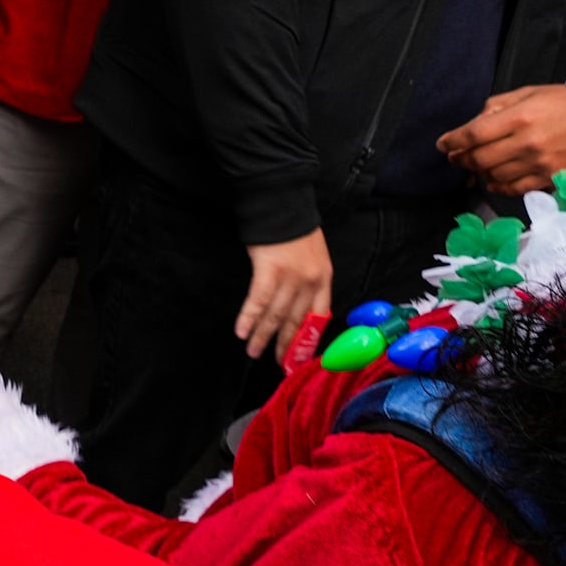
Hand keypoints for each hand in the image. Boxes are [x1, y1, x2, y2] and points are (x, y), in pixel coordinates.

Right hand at [236, 230, 330, 358]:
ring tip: (253, 351)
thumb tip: (297, 305)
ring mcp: (290, 277)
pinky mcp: (269, 270)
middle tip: (275, 363)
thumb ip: (309, 279)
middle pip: (296, 321)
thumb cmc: (294, 227)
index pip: (318, 317)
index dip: (307, 339)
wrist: (282, 202)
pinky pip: (258, 301)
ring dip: (262, 336)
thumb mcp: (314, 255)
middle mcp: (310, 281)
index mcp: (324, 278)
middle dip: (284, 345)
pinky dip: (249, 318)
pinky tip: (241, 331)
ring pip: (276, 315)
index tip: (298, 356)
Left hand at [437, 82, 565, 195]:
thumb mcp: (526, 94)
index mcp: (519, 117)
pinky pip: (514, 189)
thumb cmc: (560, 103)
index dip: (453, 141)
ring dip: (478, 172)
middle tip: (456, 156)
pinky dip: (497, 187)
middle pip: (480, 158)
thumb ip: (495, 108)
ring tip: (475, 165)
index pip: (474, 134)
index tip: (443, 144)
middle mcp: (526, 143)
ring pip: (494, 176)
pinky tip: (491, 181)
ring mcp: (538, 164)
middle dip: (462, 158)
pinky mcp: (548, 178)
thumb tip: (470, 127)